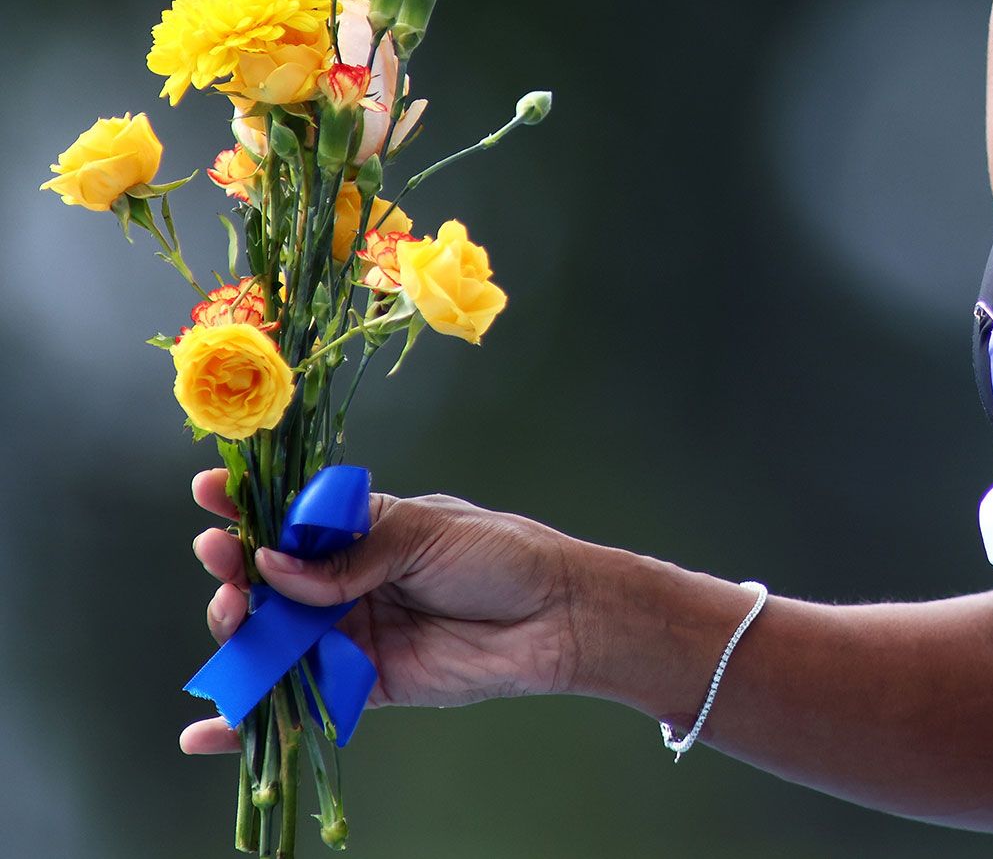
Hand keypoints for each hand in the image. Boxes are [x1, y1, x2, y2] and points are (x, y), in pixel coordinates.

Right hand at [179, 467, 582, 755]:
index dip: (246, 506)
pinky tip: (205, 732)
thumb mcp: (427, 533)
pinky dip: (248, 720)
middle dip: (236, 571)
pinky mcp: (359, 684)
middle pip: (268, 581)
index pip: (290, 517)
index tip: (207, 494)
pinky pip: (298, 701)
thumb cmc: (501, 557)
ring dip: (238, 634)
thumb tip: (277, 566)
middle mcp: (344, 583)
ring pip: (272, 638)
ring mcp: (348, 634)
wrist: (555, 618)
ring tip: (233, 620)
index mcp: (361, 531)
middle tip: (226, 565)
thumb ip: (352, 554)